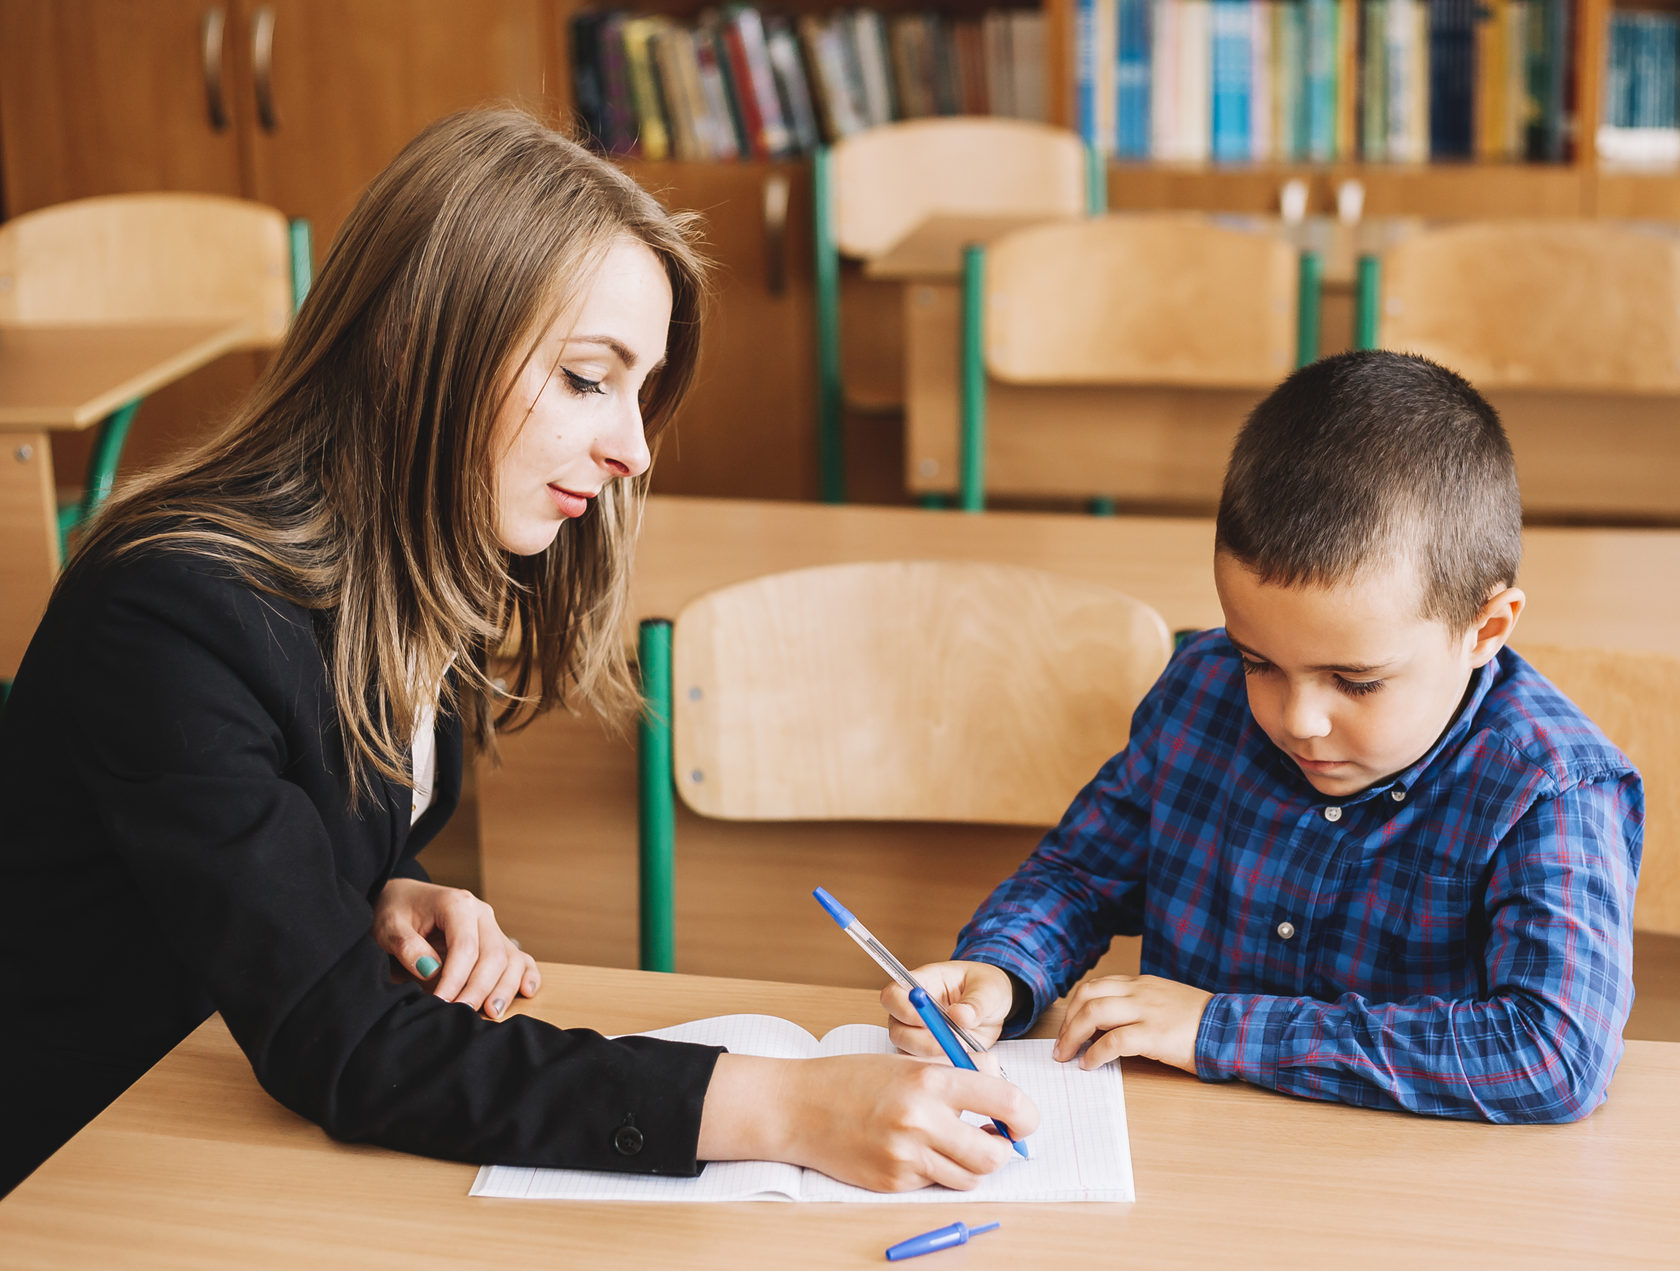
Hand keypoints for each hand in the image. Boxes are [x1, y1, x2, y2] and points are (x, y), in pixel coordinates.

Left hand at [371, 878, 538, 1018]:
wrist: (404, 899)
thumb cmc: (397, 911)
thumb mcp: (390, 926)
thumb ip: (408, 946)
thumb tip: (430, 970)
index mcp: (458, 904)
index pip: (466, 946)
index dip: (455, 979)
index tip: (440, 1003)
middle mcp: (482, 914)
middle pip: (493, 955)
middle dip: (479, 988)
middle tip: (462, 1014)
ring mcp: (492, 928)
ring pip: (510, 959)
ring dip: (504, 988)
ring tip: (492, 1013)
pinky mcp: (496, 941)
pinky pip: (519, 958)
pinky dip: (526, 975)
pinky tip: (526, 991)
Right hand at [697, 1052, 1038, 1192]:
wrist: (797, 1107)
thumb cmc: (851, 1079)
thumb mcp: (906, 1064)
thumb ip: (954, 1078)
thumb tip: (1001, 1093)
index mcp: (929, 1080)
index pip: (1004, 1100)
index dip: (1025, 1115)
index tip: (1024, 1120)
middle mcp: (921, 1120)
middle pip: (993, 1155)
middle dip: (1001, 1150)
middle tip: (994, 1139)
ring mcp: (905, 1157)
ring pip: (968, 1177)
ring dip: (970, 1164)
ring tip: (950, 1143)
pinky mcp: (892, 1183)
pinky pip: (934, 1185)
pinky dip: (934, 1172)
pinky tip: (913, 1152)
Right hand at [881, 961, 1014, 1071]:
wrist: (994, 1010)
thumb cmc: (986, 989)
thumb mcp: (990, 989)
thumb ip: (976, 1002)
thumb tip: (959, 1016)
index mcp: (920, 985)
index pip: (893, 996)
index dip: (904, 1009)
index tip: (928, 1021)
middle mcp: (911, 1012)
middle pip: (898, 1031)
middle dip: (923, 1043)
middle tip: (953, 1046)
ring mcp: (917, 1036)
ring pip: (910, 1054)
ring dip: (934, 1058)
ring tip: (962, 1054)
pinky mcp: (928, 1056)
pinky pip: (925, 1069)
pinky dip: (942, 1070)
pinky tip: (961, 1065)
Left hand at [1053, 974, 1212, 1073]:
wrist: (1232, 1028)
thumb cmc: (1201, 1021)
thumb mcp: (1165, 1002)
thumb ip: (1138, 1007)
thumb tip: (1107, 1027)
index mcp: (1142, 984)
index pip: (1095, 986)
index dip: (1074, 1006)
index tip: (1067, 1026)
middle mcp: (1140, 992)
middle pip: (1087, 996)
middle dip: (1067, 1022)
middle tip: (1061, 1046)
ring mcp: (1146, 1011)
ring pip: (1094, 1013)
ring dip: (1073, 1036)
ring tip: (1067, 1056)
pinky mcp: (1154, 1034)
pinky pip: (1114, 1041)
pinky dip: (1095, 1054)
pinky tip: (1090, 1065)